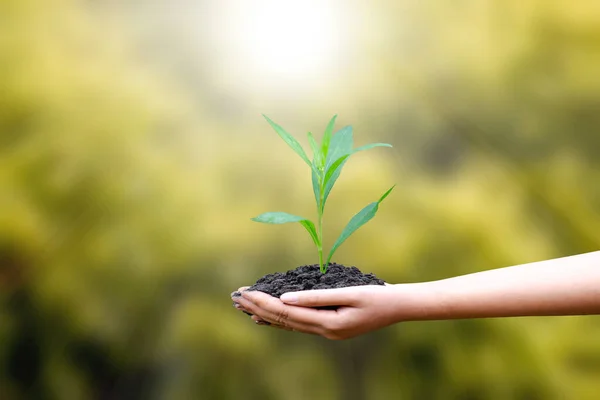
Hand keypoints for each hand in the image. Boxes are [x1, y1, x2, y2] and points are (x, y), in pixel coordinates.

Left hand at [232, 284, 405, 339]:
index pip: (287, 313)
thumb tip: (286, 298)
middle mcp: (324, 331)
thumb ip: (316, 297)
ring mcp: (326, 332)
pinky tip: (266, 318)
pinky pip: (298, 325)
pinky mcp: (329, 327)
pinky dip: (280, 320)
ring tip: (244, 307)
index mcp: (327, 323)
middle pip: (283, 320)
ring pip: (288, 324)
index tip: (246, 292)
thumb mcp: (349, 293)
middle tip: (235, 297)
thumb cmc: (376, 297)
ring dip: (265, 314)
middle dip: (257, 307)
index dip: (264, 302)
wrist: (397, 307)